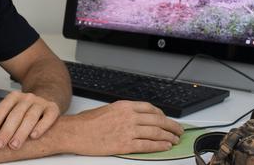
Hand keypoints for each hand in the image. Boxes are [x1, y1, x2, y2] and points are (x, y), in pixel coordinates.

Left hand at [0, 91, 60, 150]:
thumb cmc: (24, 108)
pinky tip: (34, 136)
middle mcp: (27, 98)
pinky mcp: (53, 109)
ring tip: (13, 145)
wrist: (47, 99)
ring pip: (30, 117)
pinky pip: (48, 118)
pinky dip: (41, 127)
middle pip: (15, 115)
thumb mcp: (8, 108)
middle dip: (5, 131)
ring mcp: (40, 103)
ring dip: (21, 132)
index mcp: (14, 97)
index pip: (2, 109)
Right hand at [69, 100, 183, 155]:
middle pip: (157, 120)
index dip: (162, 114)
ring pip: (155, 132)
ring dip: (168, 136)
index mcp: (124, 106)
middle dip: (171, 125)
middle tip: (178, 130)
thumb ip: (124, 112)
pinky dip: (159, 146)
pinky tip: (164, 147)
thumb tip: (136, 118)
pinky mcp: (125, 144)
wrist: (75, 132)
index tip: (166, 119)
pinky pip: (147, 145)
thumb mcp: (108, 110)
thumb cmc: (87, 122)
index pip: (150, 108)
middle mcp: (128, 116)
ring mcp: (128, 130)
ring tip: (174, 139)